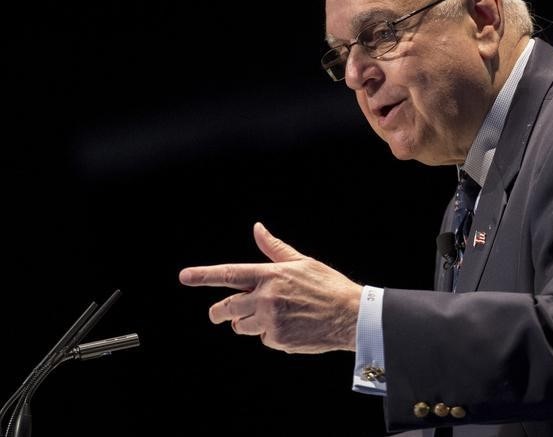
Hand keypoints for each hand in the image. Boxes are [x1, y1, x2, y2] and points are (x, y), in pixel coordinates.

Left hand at [179, 222, 361, 352]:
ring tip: (268, 316)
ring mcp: (270, 321)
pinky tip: (289, 326)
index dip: (203, 275)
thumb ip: (274, 249)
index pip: (229, 274)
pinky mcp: (277, 340)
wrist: (350, 315)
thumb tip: (258, 229)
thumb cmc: (328, 286)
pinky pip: (262, 338)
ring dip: (246, 323)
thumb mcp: (301, 262)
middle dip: (218, 312)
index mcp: (270, 275)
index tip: (185, 276)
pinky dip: (270, 334)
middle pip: (226, 307)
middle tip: (218, 314)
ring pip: (241, 326)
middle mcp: (266, 298)